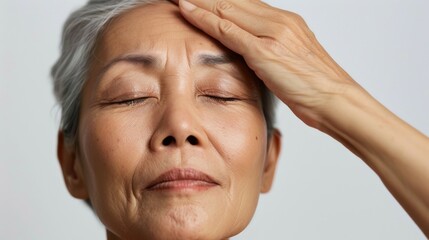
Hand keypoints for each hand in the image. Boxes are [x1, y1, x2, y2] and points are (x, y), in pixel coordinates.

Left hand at [173, 0, 361, 127]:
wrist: (336, 99)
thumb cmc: (316, 86)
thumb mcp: (293, 61)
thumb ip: (274, 50)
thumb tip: (256, 51)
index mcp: (286, 22)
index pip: (245, 3)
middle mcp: (279, 21)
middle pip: (233, 0)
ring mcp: (271, 33)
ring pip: (227, 8)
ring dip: (199, 0)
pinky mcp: (264, 50)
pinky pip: (228, 30)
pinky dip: (204, 19)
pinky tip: (187, 10)